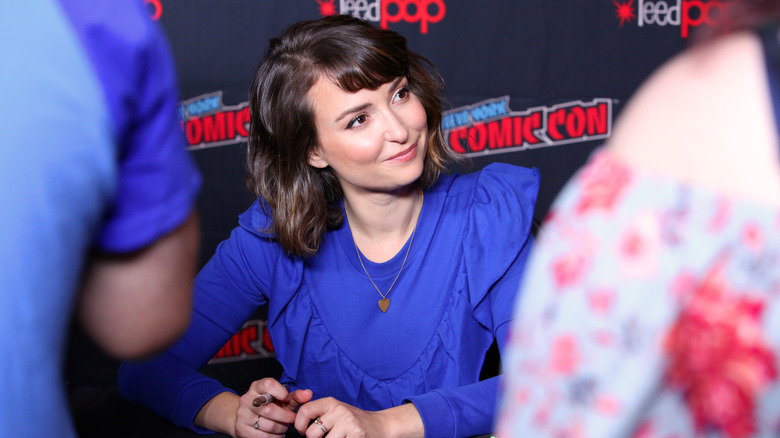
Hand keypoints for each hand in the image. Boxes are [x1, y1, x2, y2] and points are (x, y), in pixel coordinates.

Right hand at [235, 378, 311, 437]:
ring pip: (269, 425)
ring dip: (282, 428)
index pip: (268, 384)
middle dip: (286, 417)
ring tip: (284, 426)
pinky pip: (264, 436)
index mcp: (257, 387)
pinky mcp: (242, 429)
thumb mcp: (282, 399)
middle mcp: (247, 399)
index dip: (281, 392)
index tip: (286, 399)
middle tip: (291, 419)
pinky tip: (278, 433)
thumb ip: (296, 396)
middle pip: (270, 410)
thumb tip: (308, 394)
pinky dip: (275, 437)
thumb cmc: (270, 405)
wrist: (248, 416)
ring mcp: (243, 415)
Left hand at [293, 396, 428, 437]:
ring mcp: (348, 423)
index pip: (305, 410)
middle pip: (312, 433)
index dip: (299, 424)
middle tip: (326, 437)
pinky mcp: (356, 435)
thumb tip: (297, 426)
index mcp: (331, 403)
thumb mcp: (336, 412)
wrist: (380, 425)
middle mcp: (339, 410)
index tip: (302, 431)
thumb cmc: (352, 421)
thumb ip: (319, 414)